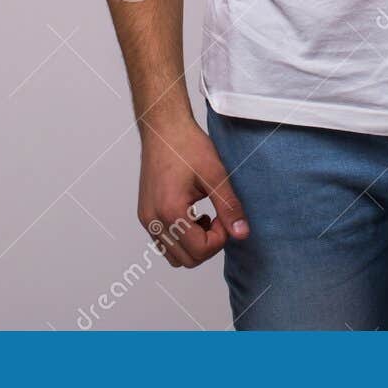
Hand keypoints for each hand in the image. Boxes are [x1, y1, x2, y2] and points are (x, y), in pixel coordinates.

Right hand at [136, 116, 248, 267]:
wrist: (163, 128)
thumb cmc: (186, 145)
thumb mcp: (215, 174)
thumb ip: (229, 207)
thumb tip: (242, 234)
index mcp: (170, 210)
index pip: (200, 250)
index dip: (220, 238)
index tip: (224, 216)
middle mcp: (153, 219)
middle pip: (186, 260)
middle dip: (208, 245)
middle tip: (218, 218)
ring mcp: (147, 218)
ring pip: (173, 256)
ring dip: (194, 245)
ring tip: (205, 217)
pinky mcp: (146, 214)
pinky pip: (164, 242)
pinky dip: (181, 238)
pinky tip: (192, 215)